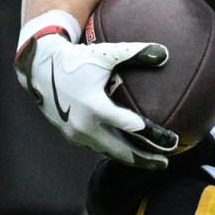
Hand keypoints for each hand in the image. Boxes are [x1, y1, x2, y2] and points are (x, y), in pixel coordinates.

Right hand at [18, 32, 178, 168]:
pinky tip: (128, 151)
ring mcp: (76, 134)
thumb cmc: (77, 58)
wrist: (40, 68)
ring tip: (150, 161)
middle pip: (122, 151)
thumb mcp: (105, 53)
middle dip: (145, 160)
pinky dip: (114, 150)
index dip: (155, 137)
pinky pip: (97, 147)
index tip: (173, 141)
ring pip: (109, 152)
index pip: (132, 128)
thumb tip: (165, 53)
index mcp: (95, 107)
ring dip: (130, 158)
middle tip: (166, 163)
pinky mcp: (71, 136)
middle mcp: (85, 126)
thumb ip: (136, 52)